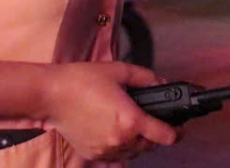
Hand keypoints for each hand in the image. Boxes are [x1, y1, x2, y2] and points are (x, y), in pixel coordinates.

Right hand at [44, 62, 179, 161]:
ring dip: (139, 143)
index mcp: (131, 120)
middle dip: (156, 135)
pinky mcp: (93, 154)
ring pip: (134, 154)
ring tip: (133, 126)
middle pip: (151, 146)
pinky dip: (120, 149)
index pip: (166, 136)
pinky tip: (116, 134)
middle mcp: (120, 139)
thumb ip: (146, 78)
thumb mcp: (119, 71)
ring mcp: (106, 150)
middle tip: (154, 122)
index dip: (177, 132)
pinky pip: (115, 158)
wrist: (50, 95)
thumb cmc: (81, 81)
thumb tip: (162, 84)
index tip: (179, 129)